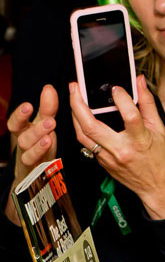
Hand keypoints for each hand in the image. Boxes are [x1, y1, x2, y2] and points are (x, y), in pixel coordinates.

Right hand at [5, 85, 58, 224]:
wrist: (34, 173)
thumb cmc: (39, 143)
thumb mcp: (44, 123)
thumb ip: (47, 108)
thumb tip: (49, 88)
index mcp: (24, 130)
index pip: (16, 123)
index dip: (20, 115)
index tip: (29, 106)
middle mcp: (23, 144)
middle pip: (22, 136)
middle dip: (34, 127)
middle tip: (50, 120)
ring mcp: (28, 157)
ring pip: (28, 151)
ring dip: (39, 142)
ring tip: (51, 134)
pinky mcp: (36, 170)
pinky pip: (36, 164)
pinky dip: (42, 157)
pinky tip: (50, 149)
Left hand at [70, 76, 164, 219]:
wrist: (159, 187)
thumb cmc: (162, 159)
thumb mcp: (160, 130)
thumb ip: (147, 104)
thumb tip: (140, 83)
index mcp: (140, 141)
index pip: (129, 116)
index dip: (122, 99)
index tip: (116, 88)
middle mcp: (121, 150)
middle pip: (91, 127)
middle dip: (79, 105)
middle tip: (75, 87)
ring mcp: (108, 158)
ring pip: (82, 136)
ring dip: (74, 115)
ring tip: (73, 98)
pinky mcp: (102, 163)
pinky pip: (87, 143)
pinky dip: (82, 128)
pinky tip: (82, 117)